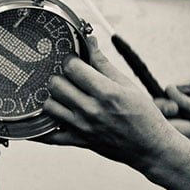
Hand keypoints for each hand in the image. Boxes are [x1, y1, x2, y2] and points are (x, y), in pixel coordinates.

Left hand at [36, 37, 179, 169]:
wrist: (150, 147)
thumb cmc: (143, 115)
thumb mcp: (128, 85)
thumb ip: (104, 64)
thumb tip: (90, 42)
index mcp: (106, 92)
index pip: (72, 67)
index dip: (71, 59)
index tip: (75, 60)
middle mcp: (91, 110)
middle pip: (56, 84)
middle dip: (60, 76)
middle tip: (68, 77)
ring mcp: (82, 128)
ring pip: (49, 106)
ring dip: (53, 97)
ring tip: (63, 95)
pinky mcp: (79, 142)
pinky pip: (50, 137)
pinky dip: (41, 129)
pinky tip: (39, 119)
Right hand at [159, 86, 189, 181]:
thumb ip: (188, 104)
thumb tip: (168, 89)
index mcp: (178, 116)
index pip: (158, 107)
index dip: (163, 106)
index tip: (175, 108)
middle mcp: (172, 131)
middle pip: (162, 124)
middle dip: (185, 127)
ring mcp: (173, 148)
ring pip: (168, 140)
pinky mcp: (176, 162)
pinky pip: (176, 154)